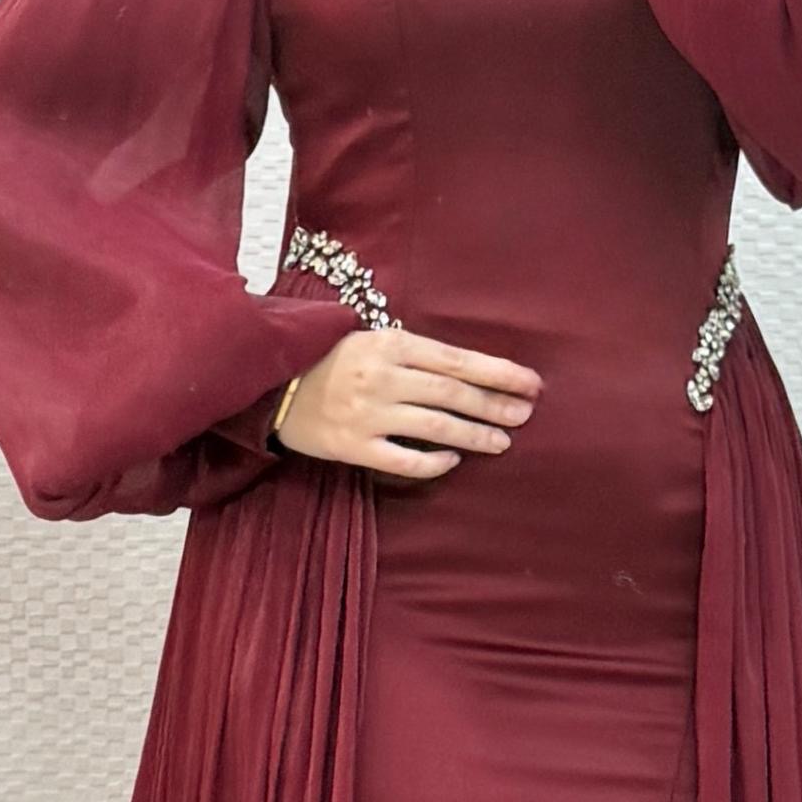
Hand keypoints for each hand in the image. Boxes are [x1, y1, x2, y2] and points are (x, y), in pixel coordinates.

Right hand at [273, 321, 540, 483]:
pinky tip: (453, 460)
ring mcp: (367, 413)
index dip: (497, 372)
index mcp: (389, 344)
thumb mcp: (369, 340)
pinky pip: (403, 459)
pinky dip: (433, 462)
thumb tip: (471, 372)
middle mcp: (381, 377)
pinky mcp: (353, 446)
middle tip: (525, 414)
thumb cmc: (328, 359)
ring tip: (502, 440)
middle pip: (452, 392)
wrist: (270, 385)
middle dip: (494, 404)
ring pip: (435, 425)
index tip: (531, 384)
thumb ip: (413, 353)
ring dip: (474, 434)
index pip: (456, 360)